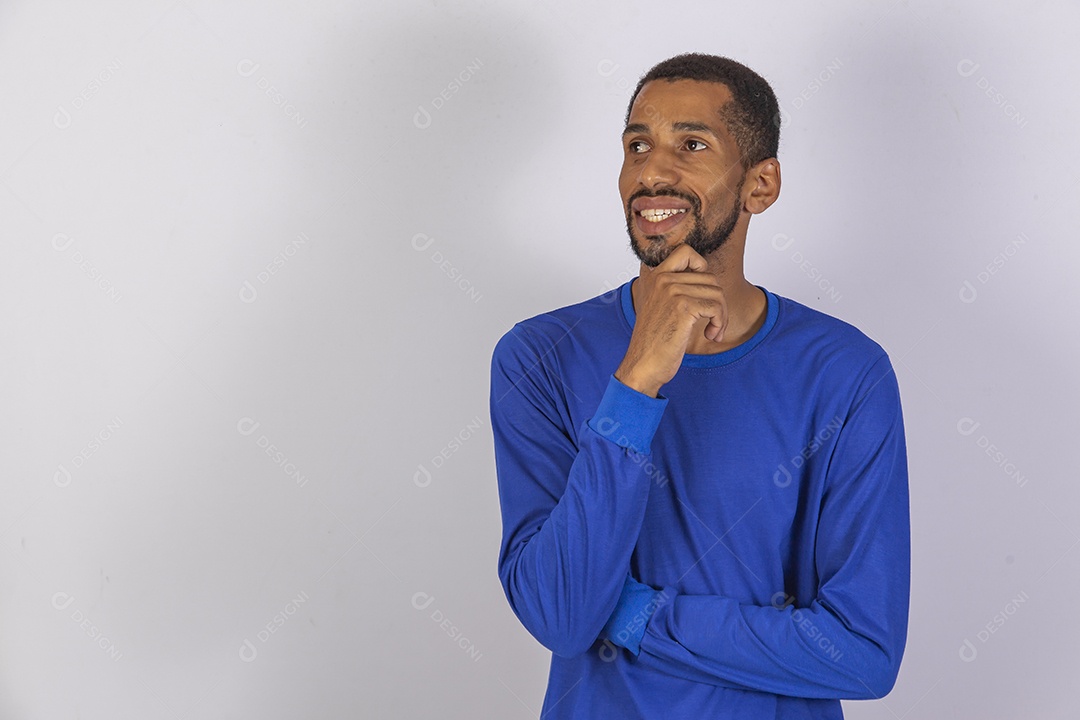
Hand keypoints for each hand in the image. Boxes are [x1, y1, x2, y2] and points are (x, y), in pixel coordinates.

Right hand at [615, 244, 726, 396]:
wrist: (643, 365)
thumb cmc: (654, 341)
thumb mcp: (660, 307)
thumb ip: (675, 288)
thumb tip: (708, 279)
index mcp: (654, 276)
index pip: (686, 252)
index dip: (702, 267)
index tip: (702, 292)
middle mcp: (662, 279)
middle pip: (710, 278)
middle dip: (718, 303)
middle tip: (713, 323)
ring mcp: (672, 291)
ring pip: (717, 293)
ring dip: (721, 316)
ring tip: (712, 332)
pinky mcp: (683, 307)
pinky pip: (716, 307)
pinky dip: (720, 324)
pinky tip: (710, 336)